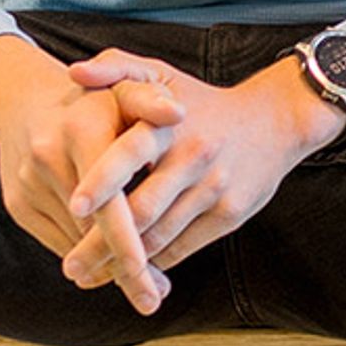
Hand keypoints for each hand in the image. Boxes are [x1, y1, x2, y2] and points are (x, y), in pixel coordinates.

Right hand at [0, 34, 184, 312]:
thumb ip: (152, 101)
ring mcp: (28, 184)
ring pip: (74, 241)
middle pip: (90, 228)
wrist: (28, 101)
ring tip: (146, 288)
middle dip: (123, 267)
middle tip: (154, 298)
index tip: (149, 273)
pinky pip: (57, 241)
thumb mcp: (125, 91)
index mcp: (81, 130)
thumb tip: (179, 113)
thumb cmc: (96, 102)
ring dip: (107, 267)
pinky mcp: (18, 204)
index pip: (107, 198)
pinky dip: (86, 259)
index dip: (126, 239)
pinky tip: (114, 271)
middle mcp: (49, 157)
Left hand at [58, 51, 345, 296]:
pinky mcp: (230, 214)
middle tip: (70, 268)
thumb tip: (75, 72)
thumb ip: (115, 68)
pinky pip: (183, 247)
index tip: (71, 207)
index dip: (101, 183)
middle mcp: (193, 157)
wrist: (275, 122)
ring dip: (125, 264)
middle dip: (100, 244)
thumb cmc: (202, 102)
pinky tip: (133, 271)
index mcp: (169, 124)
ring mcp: (213, 189)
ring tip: (93, 276)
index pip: (129, 154)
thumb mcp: (161, 73)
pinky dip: (156, 264)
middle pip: (140, 211)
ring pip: (160, 237)